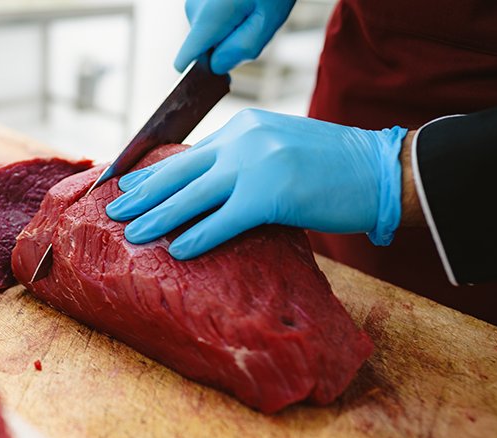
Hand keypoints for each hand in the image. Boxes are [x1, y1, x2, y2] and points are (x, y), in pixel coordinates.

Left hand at [105, 109, 407, 259]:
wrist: (384, 170)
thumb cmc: (337, 169)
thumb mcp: (281, 149)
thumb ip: (246, 161)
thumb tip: (212, 189)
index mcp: (244, 128)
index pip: (189, 153)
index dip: (155, 172)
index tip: (128, 183)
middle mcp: (243, 140)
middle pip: (179, 170)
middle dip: (142, 191)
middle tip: (112, 206)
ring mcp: (255, 165)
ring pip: (191, 195)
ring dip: (157, 216)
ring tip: (130, 232)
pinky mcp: (269, 194)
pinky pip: (222, 220)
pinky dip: (197, 236)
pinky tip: (175, 249)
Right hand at [175, 0, 296, 73]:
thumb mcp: (266, 22)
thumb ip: (240, 50)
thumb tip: (217, 67)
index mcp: (206, 19)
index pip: (184, 62)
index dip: (201, 74)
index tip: (222, 76)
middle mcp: (193, 9)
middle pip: (200, 49)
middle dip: (225, 48)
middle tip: (252, 27)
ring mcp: (195, 0)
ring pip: (207, 34)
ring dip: (228, 32)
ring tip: (251, 10)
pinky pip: (210, 19)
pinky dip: (227, 18)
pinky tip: (244, 4)